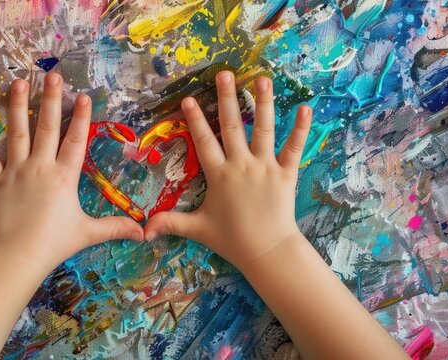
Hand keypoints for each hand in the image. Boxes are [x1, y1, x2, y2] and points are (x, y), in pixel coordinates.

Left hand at [0, 72, 143, 273]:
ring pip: (16, 132)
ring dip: (17, 106)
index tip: (84, 95)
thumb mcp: (87, 233)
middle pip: (47, 127)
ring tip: (18, 82)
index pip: (75, 141)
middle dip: (51, 99)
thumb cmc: (53, 244)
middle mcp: (40, 167)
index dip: (82, 118)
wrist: (16, 256)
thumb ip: (115, 227)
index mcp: (64, 177)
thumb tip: (144, 232)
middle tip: (53, 75)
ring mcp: (15, 171)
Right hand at [144, 70, 312, 268]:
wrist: (267, 251)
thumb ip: (171, 223)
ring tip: (261, 79)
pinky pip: (293, 148)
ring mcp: (265, 167)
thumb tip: (143, 230)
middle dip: (227, 98)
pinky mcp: (286, 173)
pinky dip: (300, 128)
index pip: (203, 141)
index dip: (195, 119)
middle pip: (232, 125)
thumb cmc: (232, 240)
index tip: (188, 98)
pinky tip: (304, 108)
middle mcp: (241, 165)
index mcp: (219, 175)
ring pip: (263, 129)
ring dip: (262, 102)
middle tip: (224, 74)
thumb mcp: (198, 229)